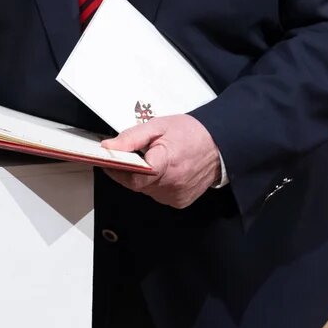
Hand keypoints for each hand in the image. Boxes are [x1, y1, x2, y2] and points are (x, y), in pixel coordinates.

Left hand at [100, 114, 220, 208]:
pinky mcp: (179, 202)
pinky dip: (155, 184)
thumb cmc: (191, 133)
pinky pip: (157, 195)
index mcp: (166, 163)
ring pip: (145, 190)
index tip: (108, 162)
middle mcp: (172, 184)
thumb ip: (131, 137)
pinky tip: (163, 171)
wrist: (218, 145)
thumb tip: (108, 147)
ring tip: (154, 160)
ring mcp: (176, 195)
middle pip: (136, 184)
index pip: (133, 176)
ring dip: (143, 178)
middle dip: (129, 171)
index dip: (117, 170)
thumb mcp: (158, 126)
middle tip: (133, 156)